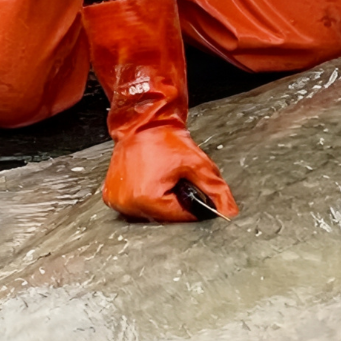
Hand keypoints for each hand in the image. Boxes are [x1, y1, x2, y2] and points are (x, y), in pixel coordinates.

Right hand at [103, 125, 238, 221]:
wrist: (142, 123)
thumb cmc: (165, 140)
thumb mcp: (197, 164)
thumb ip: (215, 190)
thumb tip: (229, 211)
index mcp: (147, 198)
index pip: (179, 217)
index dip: (191, 205)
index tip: (189, 187)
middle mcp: (128, 203)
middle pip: (162, 217)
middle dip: (174, 202)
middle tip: (173, 178)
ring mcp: (117, 201)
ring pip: (148, 213)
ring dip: (158, 202)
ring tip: (160, 177)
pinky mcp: (111, 196)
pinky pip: (134, 206)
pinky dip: (143, 198)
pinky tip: (148, 180)